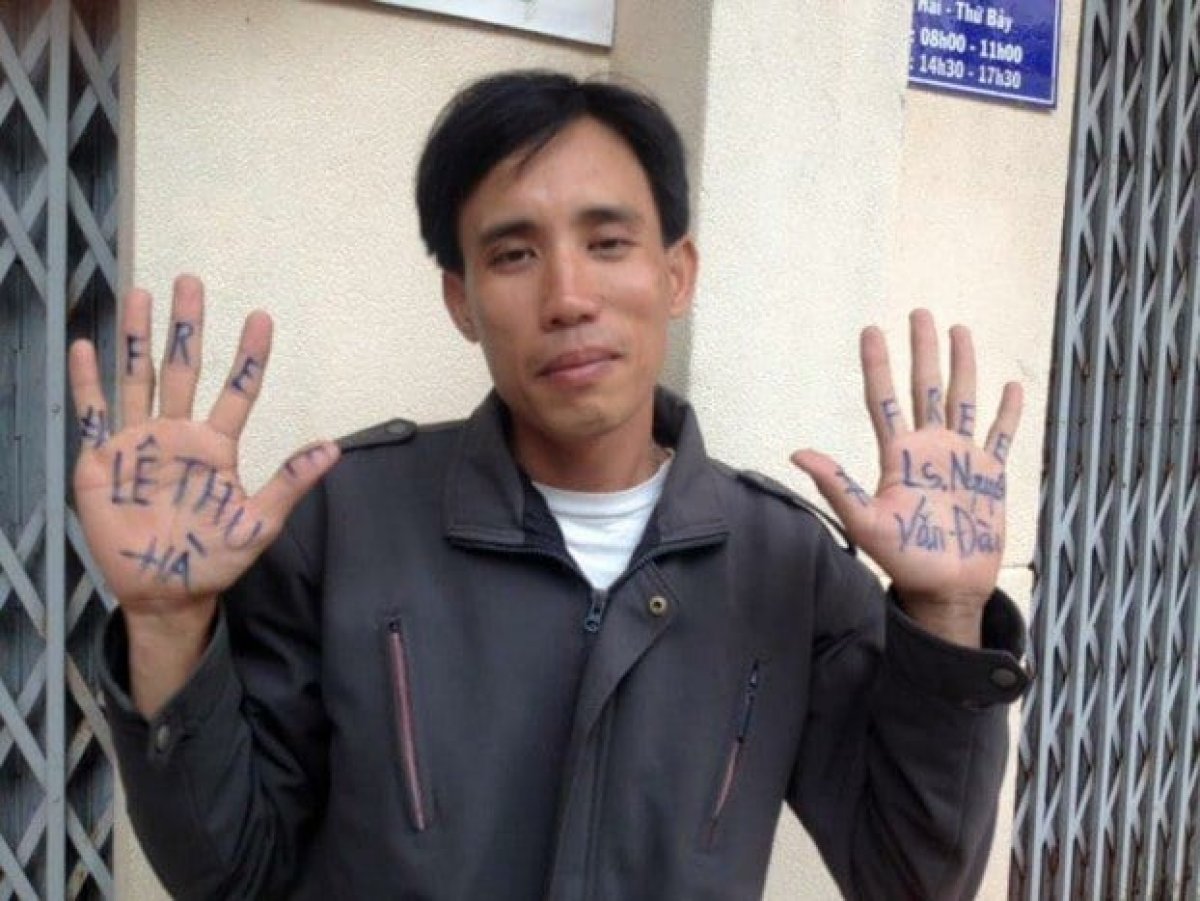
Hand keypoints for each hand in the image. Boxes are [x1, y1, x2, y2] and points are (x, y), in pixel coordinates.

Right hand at [70, 276, 337, 711]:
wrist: (167, 593)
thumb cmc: (214, 558)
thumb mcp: (258, 523)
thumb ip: (290, 484)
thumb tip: (334, 449)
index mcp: (216, 445)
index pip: (237, 390)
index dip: (249, 356)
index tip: (261, 318)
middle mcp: (178, 433)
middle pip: (183, 369)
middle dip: (187, 326)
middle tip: (191, 281)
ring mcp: (139, 443)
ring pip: (139, 378)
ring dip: (140, 338)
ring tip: (142, 294)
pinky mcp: (102, 460)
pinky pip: (94, 413)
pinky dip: (89, 382)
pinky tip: (88, 346)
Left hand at [791, 310, 1021, 646]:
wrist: (946, 587)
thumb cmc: (902, 559)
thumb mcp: (864, 521)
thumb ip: (835, 484)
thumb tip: (796, 454)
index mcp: (898, 455)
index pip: (884, 398)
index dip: (878, 364)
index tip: (872, 329)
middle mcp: (928, 448)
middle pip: (925, 387)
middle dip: (922, 350)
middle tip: (919, 313)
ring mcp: (960, 458)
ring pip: (962, 399)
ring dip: (962, 365)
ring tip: (959, 329)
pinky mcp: (989, 474)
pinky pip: (1000, 435)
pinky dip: (1008, 412)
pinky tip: (1011, 385)